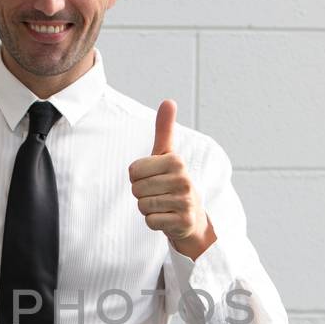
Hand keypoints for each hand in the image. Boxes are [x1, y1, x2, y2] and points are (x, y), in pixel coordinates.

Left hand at [128, 99, 215, 259]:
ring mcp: (185, 202)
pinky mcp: (183, 222)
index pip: (133, 171)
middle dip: (142, 194)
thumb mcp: (167, 155)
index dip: (137, 177)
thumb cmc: (172, 181)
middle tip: (158, 193)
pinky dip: (154, 221)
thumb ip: (165, 129)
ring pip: (143, 205)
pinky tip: (166, 217)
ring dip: (147, 208)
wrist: (191, 215)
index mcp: (176, 161)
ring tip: (162, 205)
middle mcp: (184, 180)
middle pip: (136, 189)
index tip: (153, 178)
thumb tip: (168, 101)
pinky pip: (150, 221)